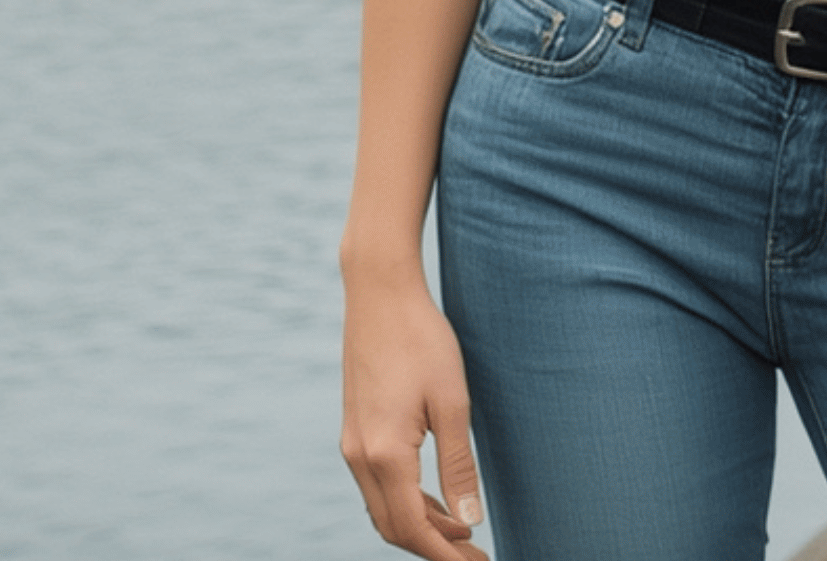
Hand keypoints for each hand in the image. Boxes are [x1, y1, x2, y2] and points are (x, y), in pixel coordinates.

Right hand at [341, 270, 488, 559]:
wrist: (380, 293)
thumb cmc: (422, 339)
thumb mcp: (452, 400)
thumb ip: (458, 464)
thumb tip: (470, 521)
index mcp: (384, 453)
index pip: (412, 528)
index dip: (444, 554)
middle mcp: (359, 456)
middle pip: (393, 527)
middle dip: (433, 546)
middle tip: (475, 554)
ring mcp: (352, 443)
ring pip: (383, 508)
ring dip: (420, 525)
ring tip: (462, 532)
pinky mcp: (354, 429)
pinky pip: (377, 485)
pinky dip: (405, 500)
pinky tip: (434, 497)